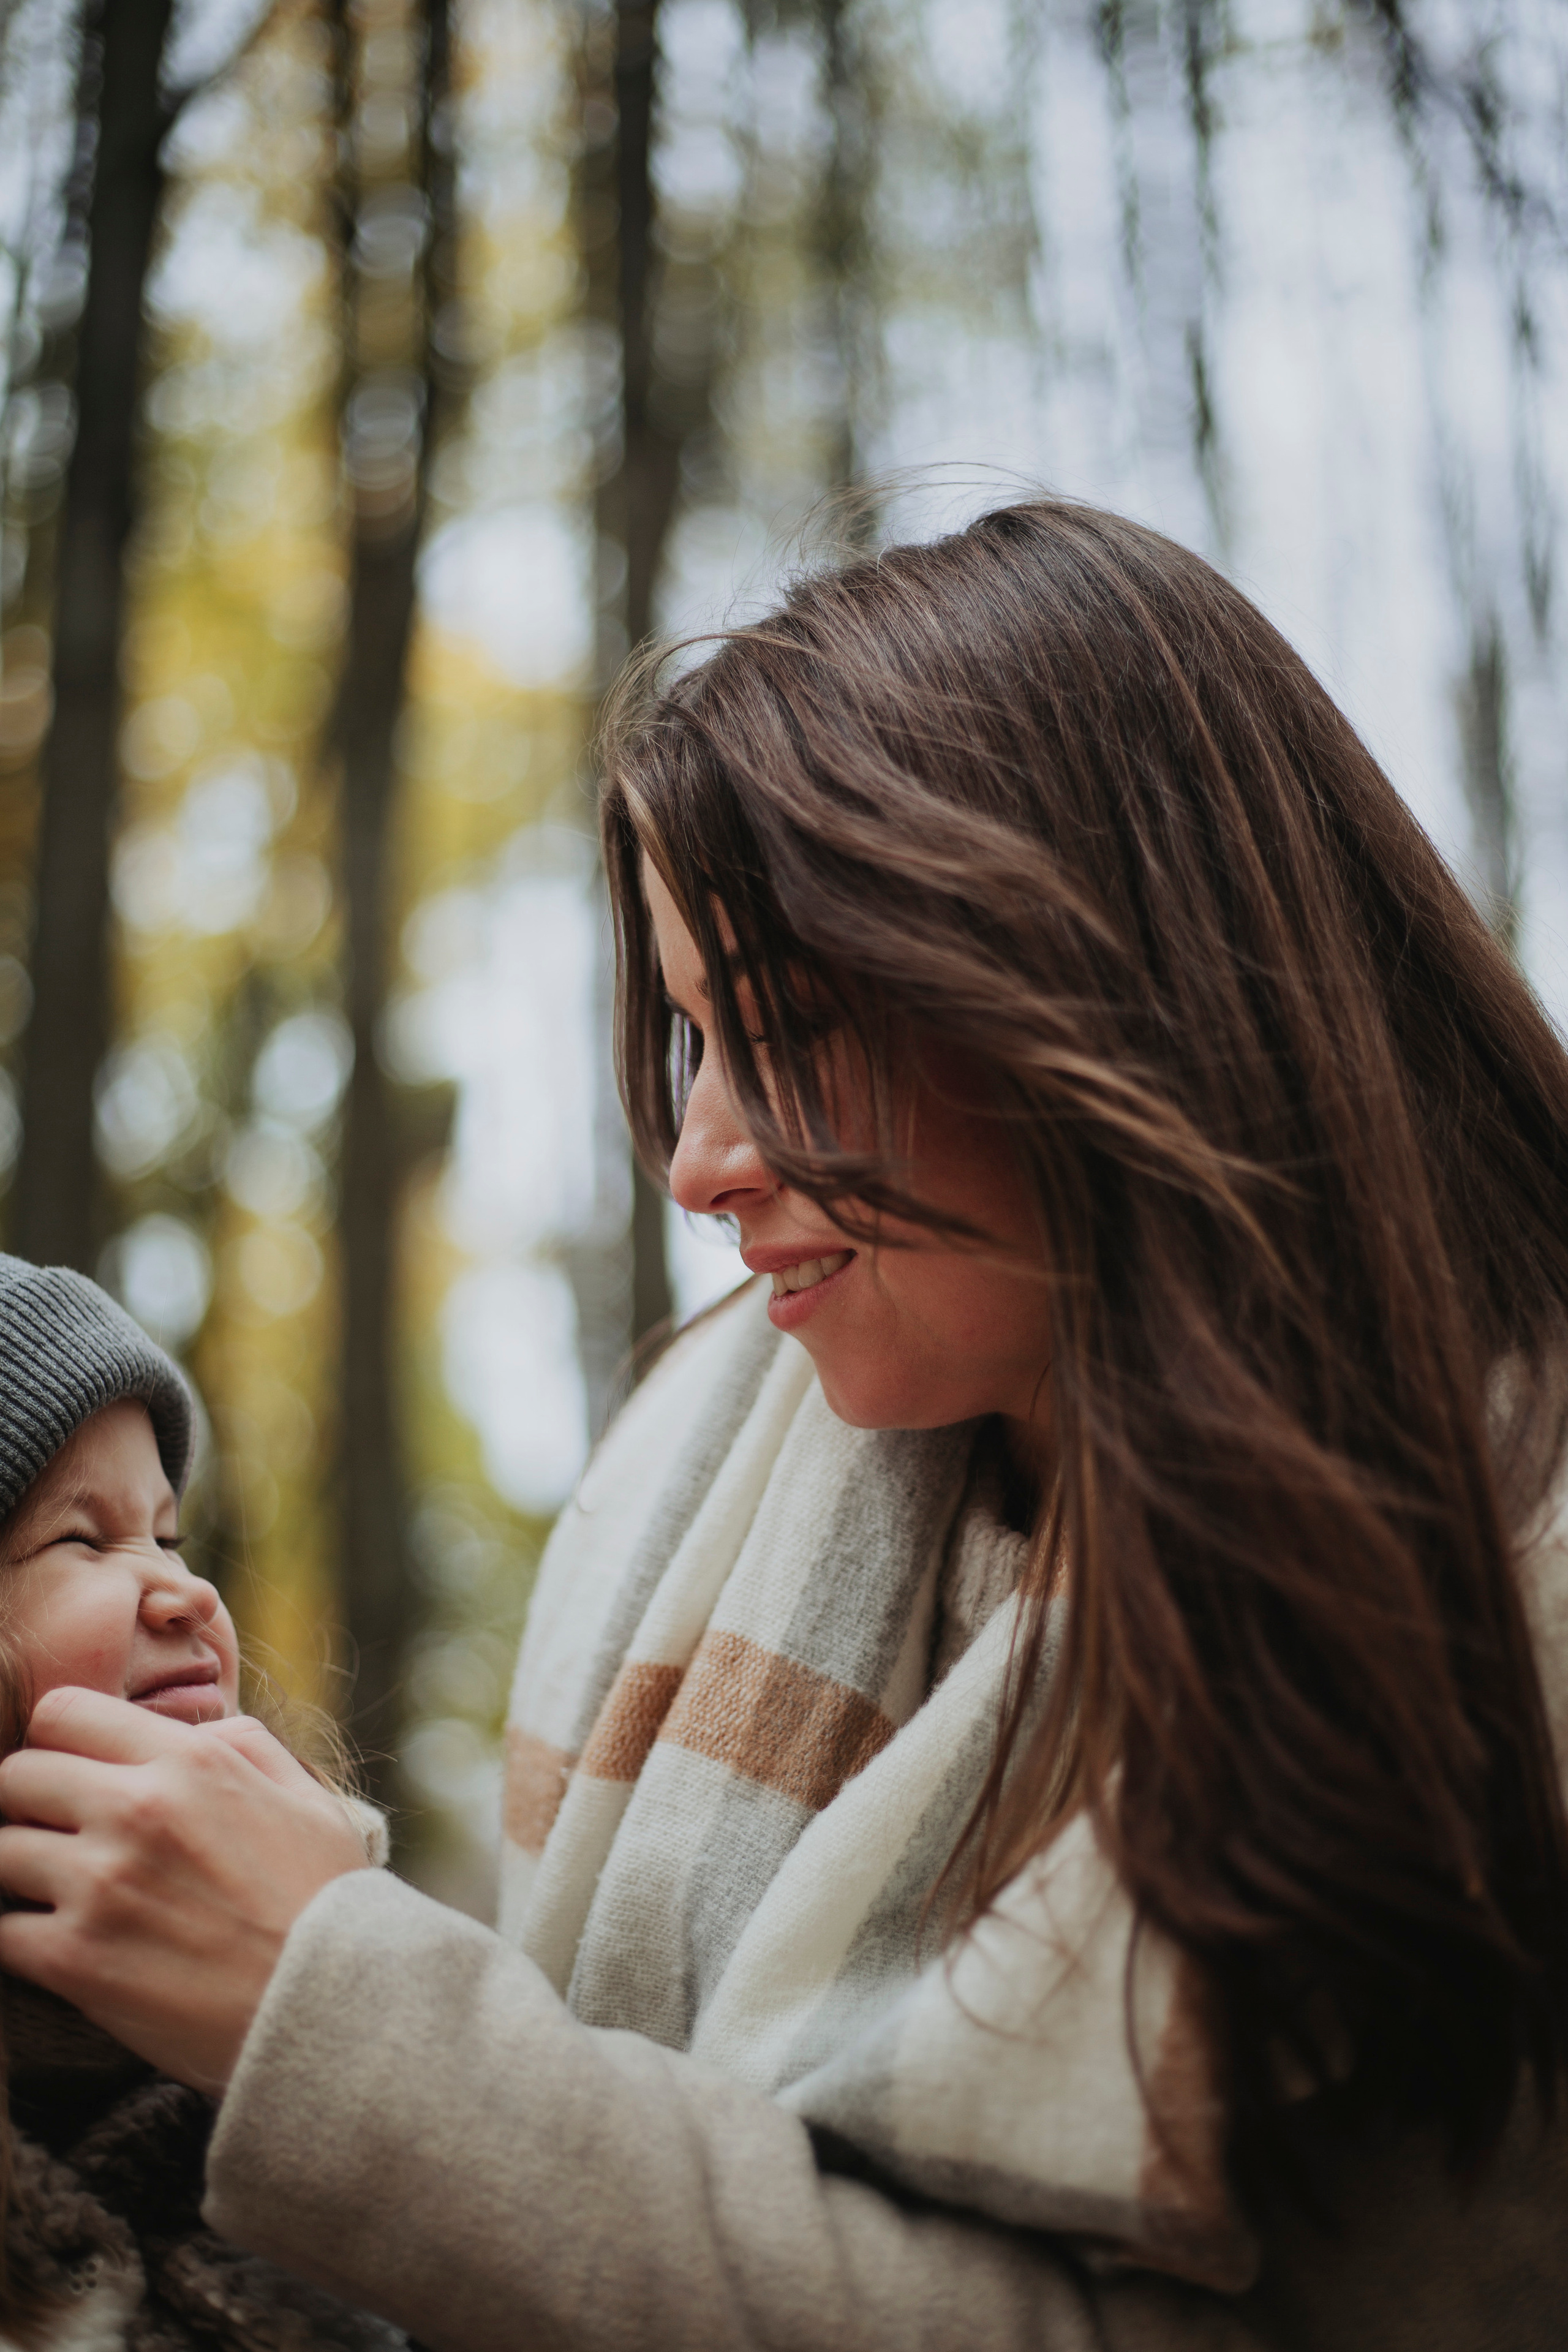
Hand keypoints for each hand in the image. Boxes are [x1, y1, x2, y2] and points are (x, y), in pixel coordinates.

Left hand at [0, 1688, 370, 2092]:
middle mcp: (136, 1809)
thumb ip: (243, 1744)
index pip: (60, 1713)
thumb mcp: (304, 1798)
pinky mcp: (75, 1961)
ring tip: (57, 1895)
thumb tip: (188, 1728)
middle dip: (30, 1804)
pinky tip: (57, 1947)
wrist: (332, 2010)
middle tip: (61, 1838)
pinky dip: (17, 1937)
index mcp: (189, 1761)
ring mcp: (100, 1885)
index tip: (76, 1774)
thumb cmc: (325, 1903)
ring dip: (20, 1872)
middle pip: (15, 1776)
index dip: (59, 1742)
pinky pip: (0, 1931)